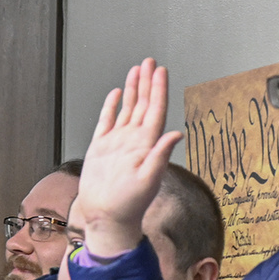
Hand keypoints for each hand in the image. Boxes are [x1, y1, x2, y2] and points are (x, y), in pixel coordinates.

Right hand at [69, 60, 184, 256]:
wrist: (106, 217)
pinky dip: (113, 106)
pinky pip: (108, 121)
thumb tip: (176, 133)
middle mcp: (134, 140)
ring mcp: (117, 143)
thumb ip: (160, 155)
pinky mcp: (101, 148)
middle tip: (150, 62)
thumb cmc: (128, 204)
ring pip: (128, 108)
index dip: (158, 90)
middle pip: (143, 104)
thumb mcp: (147, 180)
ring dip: (133, 89)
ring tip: (137, 70)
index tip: (160, 71)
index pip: (155, 110)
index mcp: (146, 145)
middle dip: (147, 82)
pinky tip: (118, 94)